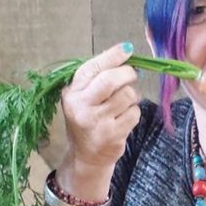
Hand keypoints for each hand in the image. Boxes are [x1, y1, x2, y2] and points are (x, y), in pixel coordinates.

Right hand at [60, 42, 139, 173]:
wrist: (86, 156)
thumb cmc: (87, 120)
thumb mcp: (83, 97)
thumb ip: (97, 77)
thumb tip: (125, 54)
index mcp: (72, 93)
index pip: (93, 68)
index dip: (113, 56)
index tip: (127, 49)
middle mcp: (81, 106)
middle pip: (111, 80)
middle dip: (127, 73)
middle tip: (133, 74)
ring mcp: (97, 122)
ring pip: (127, 95)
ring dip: (132, 95)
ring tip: (126, 102)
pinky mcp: (112, 135)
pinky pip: (134, 113)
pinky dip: (134, 112)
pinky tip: (125, 117)